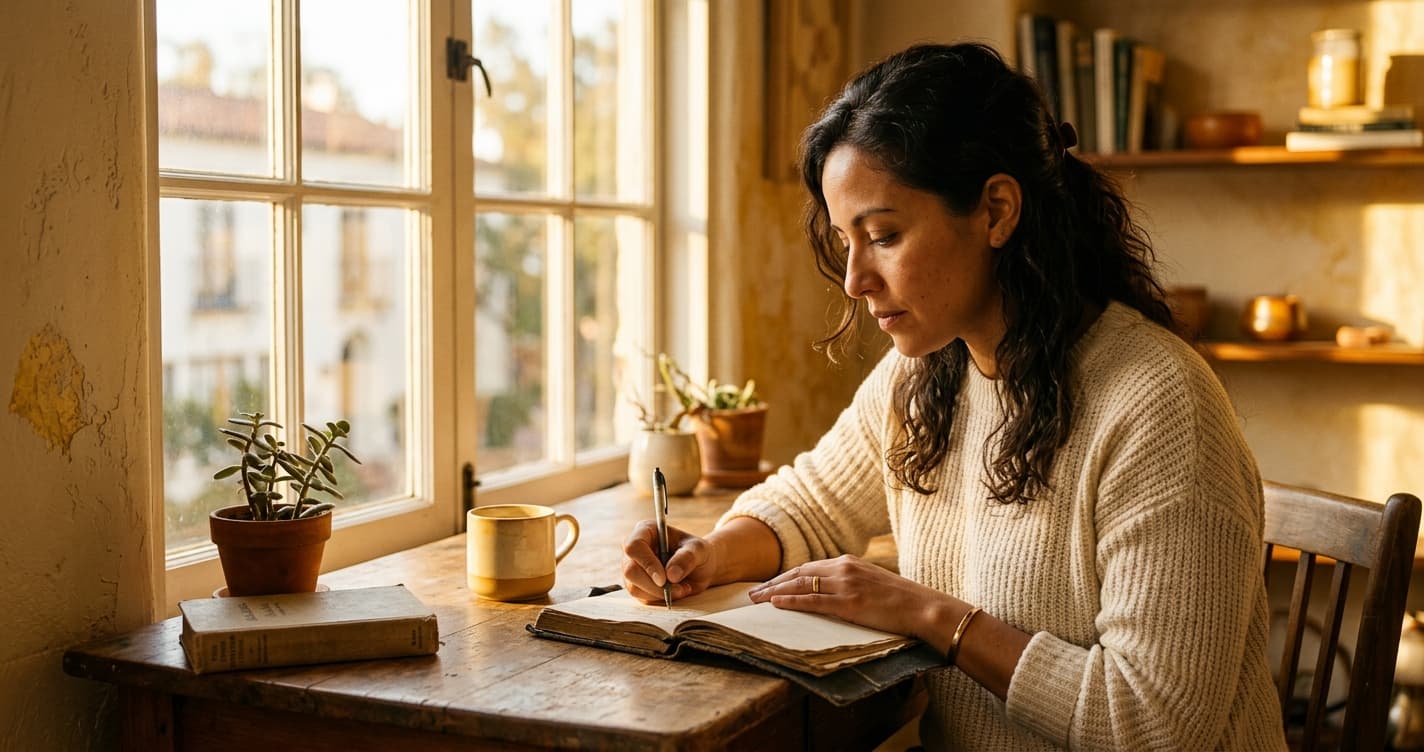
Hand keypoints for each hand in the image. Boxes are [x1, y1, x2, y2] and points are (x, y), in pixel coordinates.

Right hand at [621, 520, 718, 603]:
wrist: (700, 567)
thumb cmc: (698, 552)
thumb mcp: (699, 550)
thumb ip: (686, 558)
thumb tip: (670, 575)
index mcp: (646, 531)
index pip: (634, 546)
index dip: (647, 564)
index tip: (664, 579)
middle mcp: (635, 549)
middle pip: (630, 570)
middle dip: (654, 585)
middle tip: (677, 588)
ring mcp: (634, 568)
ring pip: (634, 587)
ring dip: (660, 593)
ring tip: (682, 588)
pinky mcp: (637, 585)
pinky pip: (642, 597)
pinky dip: (660, 598)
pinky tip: (675, 592)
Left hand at [747, 554, 952, 640]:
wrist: (923, 607)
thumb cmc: (902, 601)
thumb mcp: (873, 583)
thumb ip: (852, 583)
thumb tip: (834, 593)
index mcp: (849, 562)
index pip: (809, 567)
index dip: (786, 576)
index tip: (769, 584)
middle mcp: (844, 568)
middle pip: (799, 572)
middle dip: (773, 582)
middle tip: (752, 593)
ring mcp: (846, 584)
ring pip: (801, 584)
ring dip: (775, 592)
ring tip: (756, 600)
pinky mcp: (849, 603)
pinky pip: (813, 600)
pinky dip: (792, 601)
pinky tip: (776, 604)